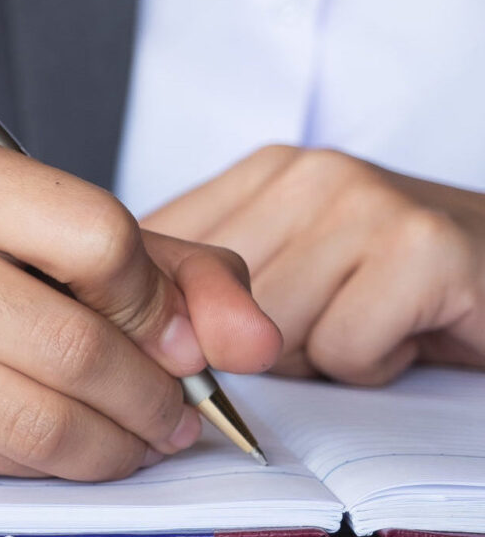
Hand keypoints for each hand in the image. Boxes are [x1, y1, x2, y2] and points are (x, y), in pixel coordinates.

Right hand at [0, 132, 280, 479]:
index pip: (98, 235)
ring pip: (38, 418)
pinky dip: (49, 466)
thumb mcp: (48, 229)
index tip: (168, 330)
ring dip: (115, 445)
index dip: (156, 298)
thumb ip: (174, 270)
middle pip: (74, 343)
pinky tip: (60, 447)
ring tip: (135, 439)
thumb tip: (254, 344)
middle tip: (178, 415)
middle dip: (154, 396)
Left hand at [143, 146, 484, 384]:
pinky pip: (342, 349)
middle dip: (263, 347)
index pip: (158, 253)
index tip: (221, 333)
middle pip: (208, 307)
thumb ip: (206, 288)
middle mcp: (310, 173)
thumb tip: (117, 327)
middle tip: (335, 321)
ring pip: (271, 335)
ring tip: (374, 321)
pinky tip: (411, 330)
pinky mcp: (420, 248)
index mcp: (266, 173)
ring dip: (324, 357)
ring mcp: (366, 202)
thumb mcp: (291, 273)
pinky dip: (375, 364)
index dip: (178, 319)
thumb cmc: (399, 292)